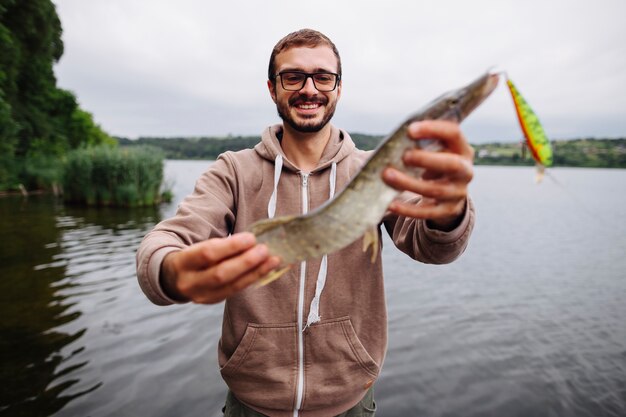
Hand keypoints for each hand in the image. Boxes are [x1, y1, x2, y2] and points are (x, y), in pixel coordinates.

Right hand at [160, 232, 280, 303]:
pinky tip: (266, 270)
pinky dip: (252, 279)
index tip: (251, 237)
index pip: (208, 254)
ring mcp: (201, 296)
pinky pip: (236, 291)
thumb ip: (221, 245)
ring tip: (273, 260)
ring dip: (255, 272)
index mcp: (183, 262)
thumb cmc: (192, 256)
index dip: (231, 246)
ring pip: (231, 286)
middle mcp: (190, 282)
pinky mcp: (212, 301)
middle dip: (246, 262)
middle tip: (265, 250)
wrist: (172, 277)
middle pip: (220, 274)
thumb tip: (253, 240)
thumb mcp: (198, 246)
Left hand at [382, 120, 473, 230]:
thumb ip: (421, 142)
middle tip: (404, 156)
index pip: (453, 134)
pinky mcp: (447, 211)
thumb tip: (393, 140)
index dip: (434, 129)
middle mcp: (465, 171)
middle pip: (451, 164)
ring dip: (409, 183)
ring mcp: (458, 193)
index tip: (410, 129)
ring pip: (434, 190)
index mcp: (462, 149)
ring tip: (387, 175)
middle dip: (426, 159)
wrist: (448, 193)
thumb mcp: (435, 150)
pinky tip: (391, 204)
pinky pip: (427, 212)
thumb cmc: (434, 163)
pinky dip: (407, 209)